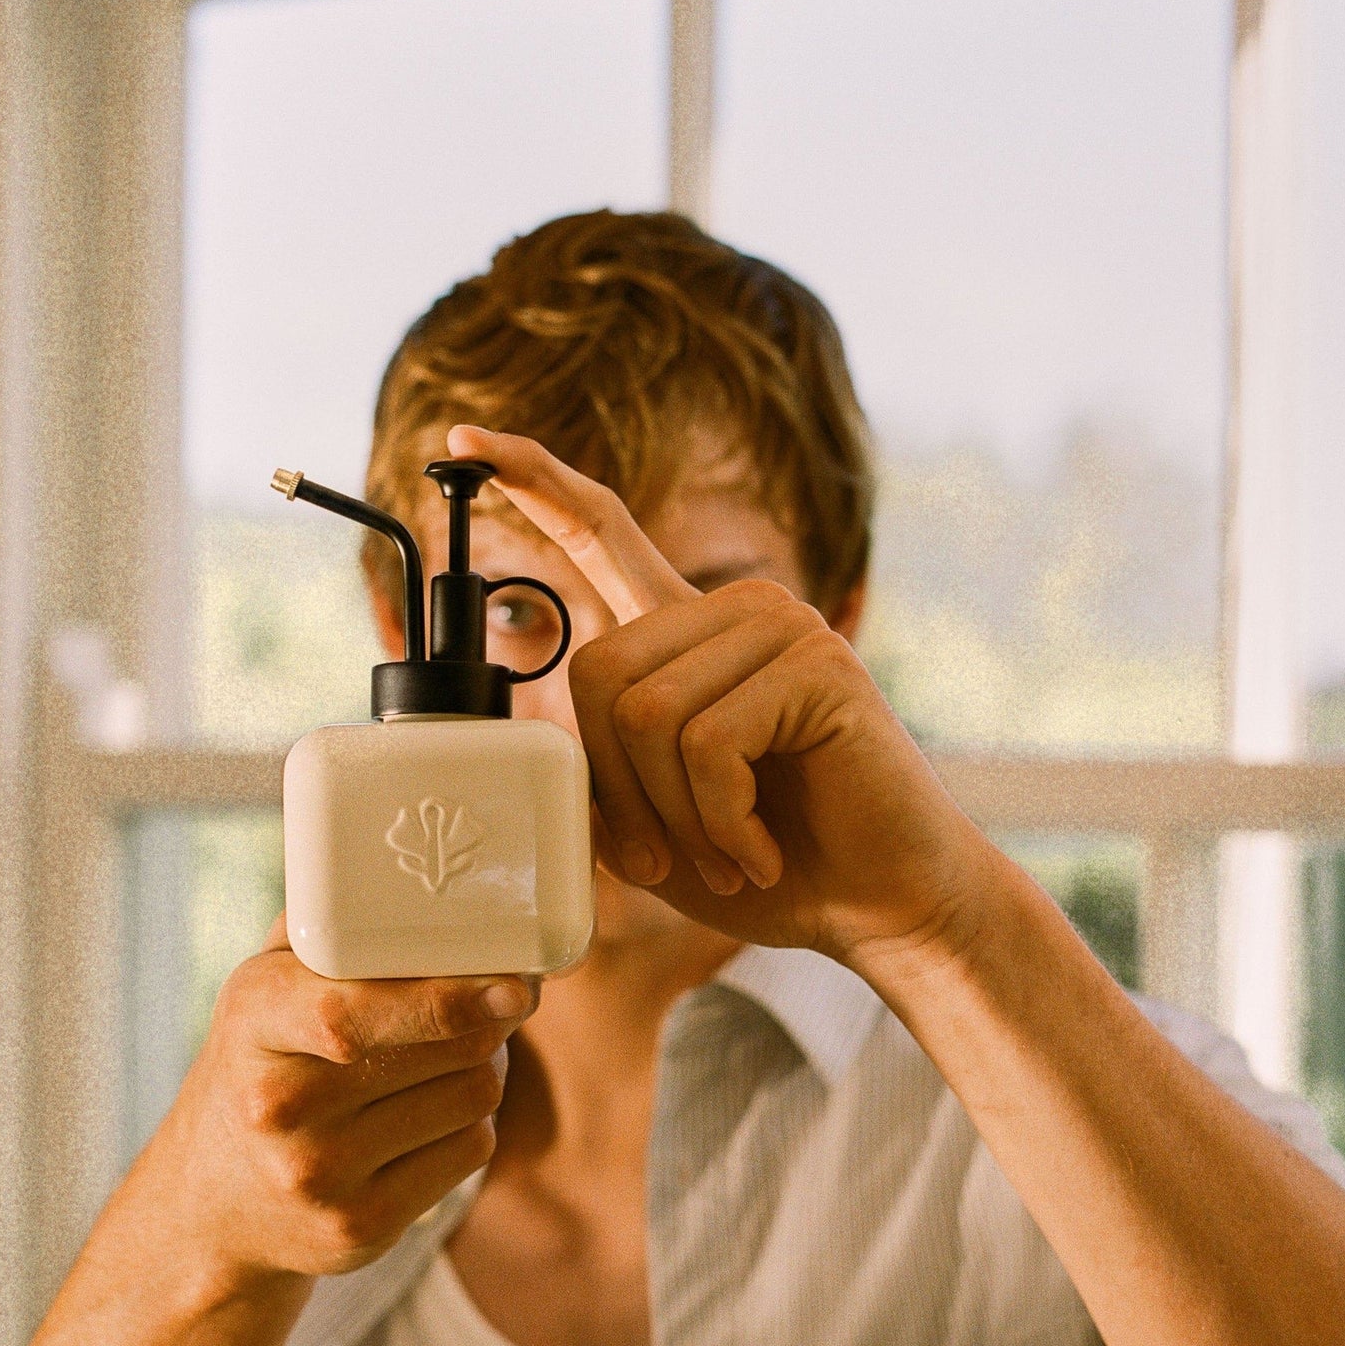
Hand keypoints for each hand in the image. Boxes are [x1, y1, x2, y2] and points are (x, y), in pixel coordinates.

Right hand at [149, 926, 537, 1288]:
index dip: (446, 998)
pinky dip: (468, 1126)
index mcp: (255, 1021)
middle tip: (489, 1000)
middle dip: (484, 1020)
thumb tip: (416, 882)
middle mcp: (279, 1106)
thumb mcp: (266, 988)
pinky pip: (470, 1152)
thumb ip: (326, 929)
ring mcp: (319, 1176)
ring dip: (479, 1071)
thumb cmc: (262, 1065)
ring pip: (471, 1097)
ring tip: (437, 1064)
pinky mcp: (361, 1229)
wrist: (213, 1204)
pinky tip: (425, 1119)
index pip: (355, 1012)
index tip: (514, 984)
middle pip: (444, 1050)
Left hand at [447, 425, 992, 975]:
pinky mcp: (817, 663)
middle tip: (671, 858)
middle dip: (620, 792)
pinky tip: (761, 849)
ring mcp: (780, 625)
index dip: (536, 485)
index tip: (465, 439)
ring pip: (646, 714)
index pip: (601, 536)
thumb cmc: (767, 866)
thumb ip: (599, 774)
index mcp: (688, 633)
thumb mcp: (654, 821)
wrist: (879, 906)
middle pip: (599, 673)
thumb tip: (530, 754)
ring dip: (675, 817)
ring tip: (729, 855)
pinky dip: (720, 821)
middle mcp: (734, 610)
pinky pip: (708, 742)